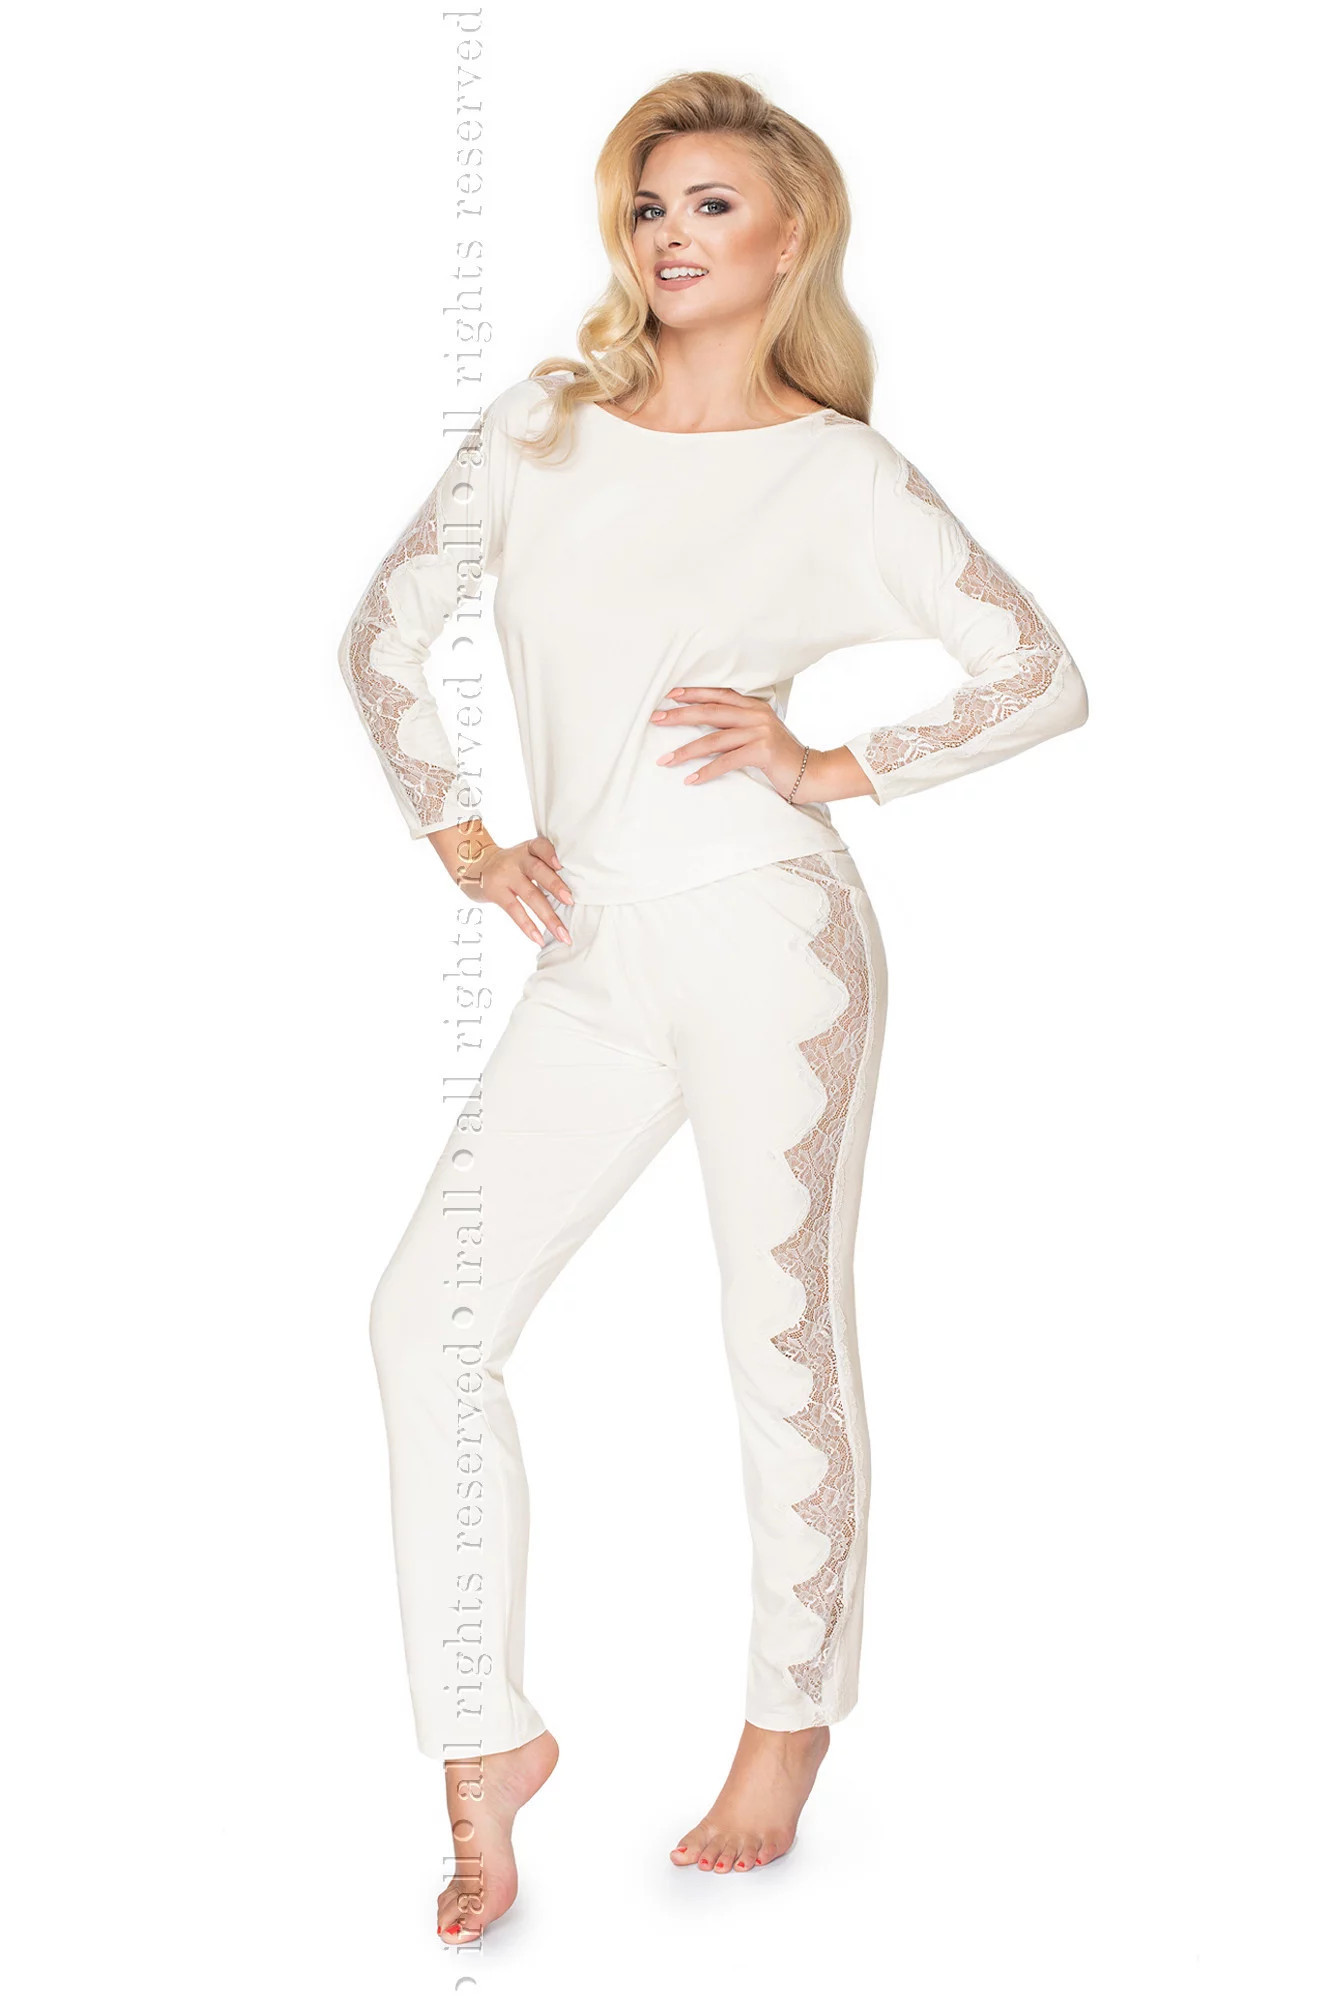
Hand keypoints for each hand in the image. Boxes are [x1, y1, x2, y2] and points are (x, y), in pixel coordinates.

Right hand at [428, 822, 573, 945]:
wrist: (474, 866)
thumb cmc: (511, 865)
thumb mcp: (524, 857)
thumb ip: (543, 867)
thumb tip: (571, 894)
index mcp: (528, 849)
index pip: (540, 846)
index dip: (550, 853)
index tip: (561, 865)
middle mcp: (517, 860)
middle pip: (538, 871)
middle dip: (556, 886)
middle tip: (571, 901)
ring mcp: (505, 876)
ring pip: (530, 895)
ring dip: (548, 917)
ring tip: (562, 934)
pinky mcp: (495, 892)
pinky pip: (515, 910)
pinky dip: (528, 926)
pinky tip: (538, 939)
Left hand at [649, 687, 874, 803]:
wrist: (812, 773)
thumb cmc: (781, 758)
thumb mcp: (760, 735)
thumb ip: (739, 727)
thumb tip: (706, 731)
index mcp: (755, 707)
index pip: (719, 695)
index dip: (694, 693)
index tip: (670, 696)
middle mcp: (756, 715)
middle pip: (710, 712)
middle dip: (680, 715)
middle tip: (656, 719)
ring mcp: (760, 732)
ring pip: (714, 739)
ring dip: (686, 750)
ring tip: (665, 759)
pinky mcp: (762, 751)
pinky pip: (727, 761)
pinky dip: (707, 771)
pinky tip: (690, 779)